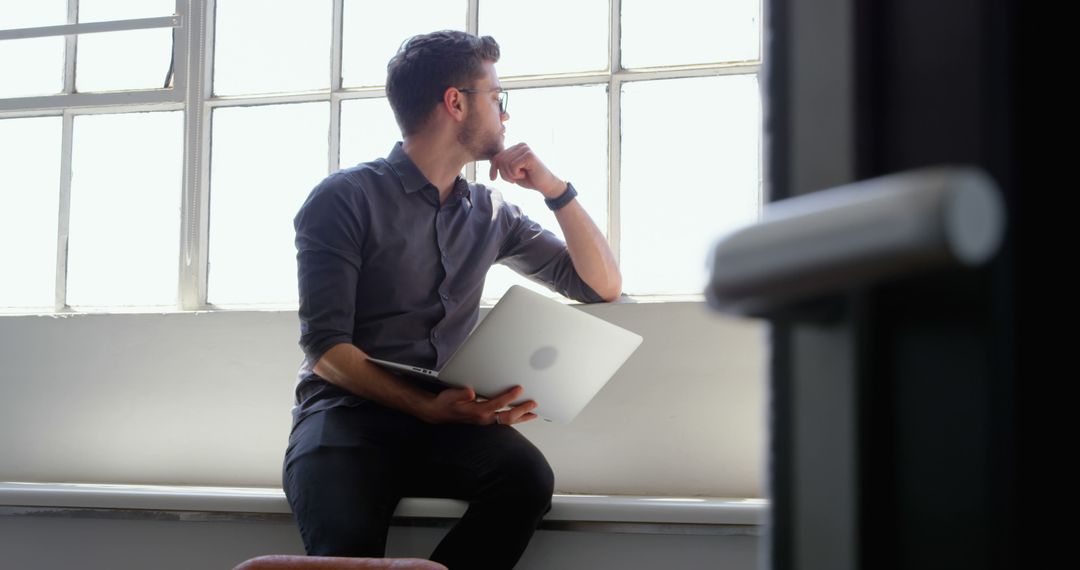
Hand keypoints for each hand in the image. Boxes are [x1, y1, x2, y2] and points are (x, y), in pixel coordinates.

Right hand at [423, 385, 539, 425]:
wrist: (439, 412)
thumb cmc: (446, 402)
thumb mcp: (451, 395)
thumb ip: (462, 393)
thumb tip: (471, 392)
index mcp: (478, 411)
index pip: (498, 403)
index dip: (510, 396)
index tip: (519, 389)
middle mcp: (484, 418)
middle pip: (508, 417)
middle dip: (522, 410)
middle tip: (534, 404)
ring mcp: (486, 421)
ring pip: (507, 421)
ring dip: (521, 417)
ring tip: (533, 414)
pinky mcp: (486, 420)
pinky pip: (503, 421)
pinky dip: (515, 419)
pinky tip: (520, 416)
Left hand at [488, 143, 564, 198]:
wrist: (546, 185)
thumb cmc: (529, 179)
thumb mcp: (511, 172)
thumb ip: (503, 165)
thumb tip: (491, 160)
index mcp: (516, 148)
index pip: (497, 156)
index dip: (493, 168)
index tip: (493, 178)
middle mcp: (520, 145)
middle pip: (500, 160)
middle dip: (503, 174)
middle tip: (514, 179)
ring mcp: (525, 149)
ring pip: (505, 163)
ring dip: (510, 175)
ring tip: (521, 176)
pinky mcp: (529, 155)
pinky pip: (512, 166)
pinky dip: (516, 174)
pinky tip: (525, 174)